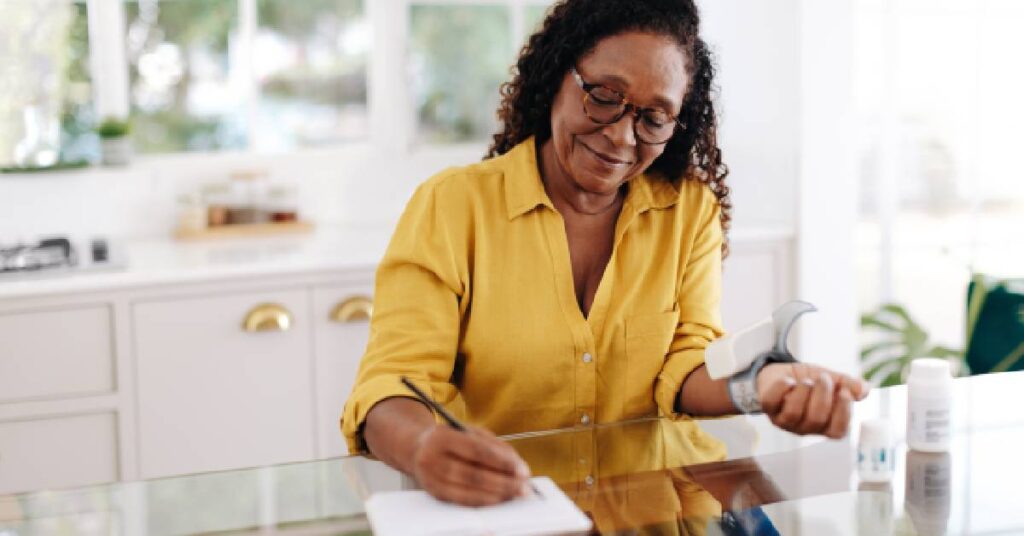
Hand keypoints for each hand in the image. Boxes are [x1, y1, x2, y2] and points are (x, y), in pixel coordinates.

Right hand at [411, 424, 531, 505]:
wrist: (418, 448)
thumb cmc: (450, 439)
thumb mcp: (469, 431)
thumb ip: (493, 445)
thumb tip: (516, 464)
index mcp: (442, 437)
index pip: (477, 451)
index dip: (502, 463)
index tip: (522, 470)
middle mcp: (432, 458)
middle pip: (473, 475)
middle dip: (503, 483)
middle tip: (523, 487)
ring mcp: (431, 478)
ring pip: (468, 491)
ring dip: (496, 495)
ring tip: (514, 494)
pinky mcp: (434, 493)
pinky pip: (462, 500)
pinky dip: (483, 501)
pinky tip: (497, 499)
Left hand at [756, 363, 869, 438]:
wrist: (783, 373)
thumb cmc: (811, 381)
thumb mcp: (833, 380)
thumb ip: (849, 385)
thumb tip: (864, 390)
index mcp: (825, 424)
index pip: (837, 431)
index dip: (843, 413)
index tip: (845, 392)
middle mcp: (805, 427)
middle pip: (816, 420)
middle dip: (822, 395)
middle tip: (824, 378)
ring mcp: (784, 420)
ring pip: (794, 413)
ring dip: (803, 392)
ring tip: (807, 380)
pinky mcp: (768, 408)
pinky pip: (771, 402)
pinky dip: (781, 387)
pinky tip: (788, 380)